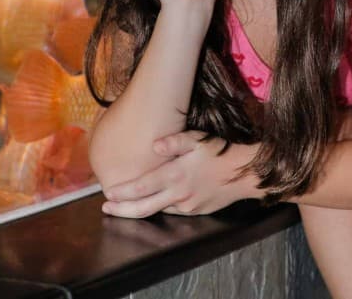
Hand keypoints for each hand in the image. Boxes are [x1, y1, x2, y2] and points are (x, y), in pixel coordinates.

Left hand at [100, 131, 260, 218]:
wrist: (245, 173)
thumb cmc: (219, 152)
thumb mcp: (197, 139)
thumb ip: (174, 141)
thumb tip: (154, 145)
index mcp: (175, 175)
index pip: (142, 187)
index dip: (123, 193)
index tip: (108, 195)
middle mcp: (178, 194)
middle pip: (144, 208)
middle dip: (122, 210)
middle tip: (106, 209)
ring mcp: (187, 206)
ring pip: (158, 211)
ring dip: (139, 210)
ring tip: (124, 206)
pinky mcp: (196, 211)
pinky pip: (173, 211)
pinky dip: (159, 208)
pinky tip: (153, 202)